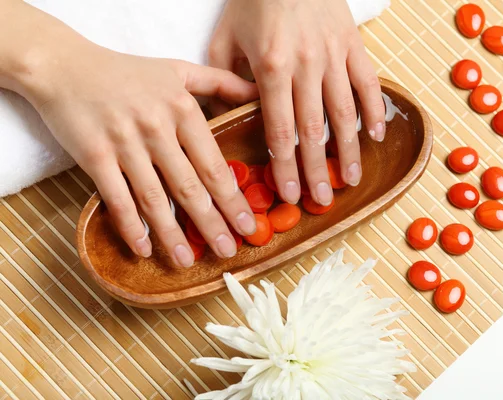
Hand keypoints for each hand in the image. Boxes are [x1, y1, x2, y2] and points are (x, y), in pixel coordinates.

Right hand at [25, 39, 258, 266]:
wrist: (64, 66)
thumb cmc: (126, 72)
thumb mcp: (178, 69)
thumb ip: (221, 82)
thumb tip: (258, 93)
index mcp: (183, 109)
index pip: (213, 164)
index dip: (232, 199)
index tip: (248, 225)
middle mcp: (157, 128)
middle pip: (190, 187)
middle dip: (212, 224)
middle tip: (228, 252)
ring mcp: (125, 143)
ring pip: (155, 199)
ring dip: (173, 234)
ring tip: (189, 261)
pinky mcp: (95, 156)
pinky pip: (117, 199)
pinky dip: (131, 227)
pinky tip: (144, 249)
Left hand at [209, 0, 385, 205]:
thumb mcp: (225, 37)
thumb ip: (225, 82)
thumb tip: (230, 118)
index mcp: (272, 67)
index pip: (280, 129)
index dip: (284, 166)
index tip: (288, 193)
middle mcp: (307, 66)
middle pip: (313, 130)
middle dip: (317, 170)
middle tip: (322, 201)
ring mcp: (334, 56)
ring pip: (344, 113)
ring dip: (349, 150)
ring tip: (351, 179)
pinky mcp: (354, 45)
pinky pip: (369, 83)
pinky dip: (374, 111)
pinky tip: (375, 137)